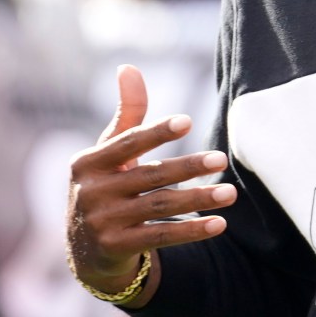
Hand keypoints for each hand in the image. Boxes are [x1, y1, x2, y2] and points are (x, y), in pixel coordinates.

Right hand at [65, 65, 233, 301]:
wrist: (85, 249)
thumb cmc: (106, 187)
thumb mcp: (109, 153)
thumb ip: (126, 116)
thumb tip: (128, 67)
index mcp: (88, 162)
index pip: (127, 143)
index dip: (156, 132)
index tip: (187, 120)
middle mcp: (91, 192)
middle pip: (149, 175)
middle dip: (188, 167)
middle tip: (221, 159)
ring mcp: (102, 222)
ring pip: (159, 206)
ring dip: (198, 199)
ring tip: (230, 193)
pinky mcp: (116, 247)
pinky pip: (161, 236)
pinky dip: (191, 231)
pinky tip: (219, 224)